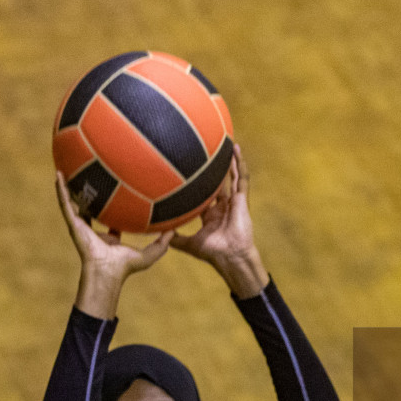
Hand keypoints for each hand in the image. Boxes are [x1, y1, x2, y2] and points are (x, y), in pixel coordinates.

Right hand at [55, 171, 172, 317]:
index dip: (112, 205)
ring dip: (69, 186)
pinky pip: (65, 203)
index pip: (110, 217)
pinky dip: (61, 189)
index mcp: (109, 236)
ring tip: (66, 168)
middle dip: (88, 192)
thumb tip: (176, 229)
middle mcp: (94, 229)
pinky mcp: (73, 223)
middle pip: (90, 206)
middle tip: (90, 174)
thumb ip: (163, 242)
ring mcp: (82, 225)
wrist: (107, 271)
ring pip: (73, 201)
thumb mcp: (150, 253)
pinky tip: (58, 175)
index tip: (115, 190)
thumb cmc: (126, 266)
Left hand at [170, 145, 270, 297]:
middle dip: (216, 169)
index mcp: (211, 214)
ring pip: (232, 176)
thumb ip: (175, 238)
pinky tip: (236, 151)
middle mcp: (223, 206)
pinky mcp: (242, 200)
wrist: (230, 256)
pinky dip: (240, 164)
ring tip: (227, 144)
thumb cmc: (212, 252)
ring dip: (230, 161)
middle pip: (220, 182)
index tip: (191, 170)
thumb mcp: (188, 244)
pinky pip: (242, 178)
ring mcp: (234, 202)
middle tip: (209, 152)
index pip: (205, 195)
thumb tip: (158, 234)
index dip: (200, 183)